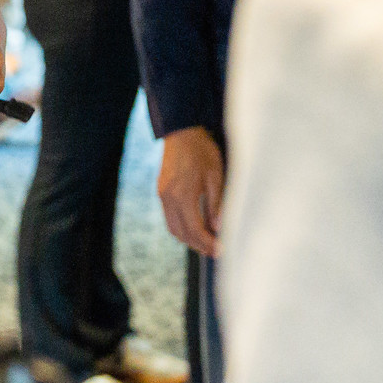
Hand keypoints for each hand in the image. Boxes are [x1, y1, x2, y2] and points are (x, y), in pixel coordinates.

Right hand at [158, 126, 223, 256]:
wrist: (181, 131)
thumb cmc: (202, 151)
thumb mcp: (215, 176)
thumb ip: (216, 204)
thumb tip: (218, 228)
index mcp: (183, 195)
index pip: (195, 230)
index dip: (208, 243)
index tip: (221, 251)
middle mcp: (169, 198)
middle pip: (181, 233)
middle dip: (198, 246)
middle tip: (215, 251)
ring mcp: (163, 195)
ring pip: (173, 228)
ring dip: (189, 239)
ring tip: (206, 243)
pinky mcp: (161, 191)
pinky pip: (169, 218)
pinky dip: (182, 228)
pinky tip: (195, 228)